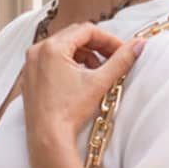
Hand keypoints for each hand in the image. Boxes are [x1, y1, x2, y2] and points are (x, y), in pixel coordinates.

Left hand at [21, 23, 142, 161]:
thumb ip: (121, 60)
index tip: (121, 51)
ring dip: (84, 55)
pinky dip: (69, 63)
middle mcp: (37, 51)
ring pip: (63, 47)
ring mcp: (30, 63)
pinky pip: (51, 59)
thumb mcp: (100, 82)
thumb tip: (139, 45)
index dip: (108, 39)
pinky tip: (81, 80)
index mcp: (52, 47)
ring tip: (98, 72)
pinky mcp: (29, 76)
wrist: (48, 137)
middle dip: (96, 46)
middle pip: (74, 36)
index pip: (86, 30)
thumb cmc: (69, 111)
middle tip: (112, 59)